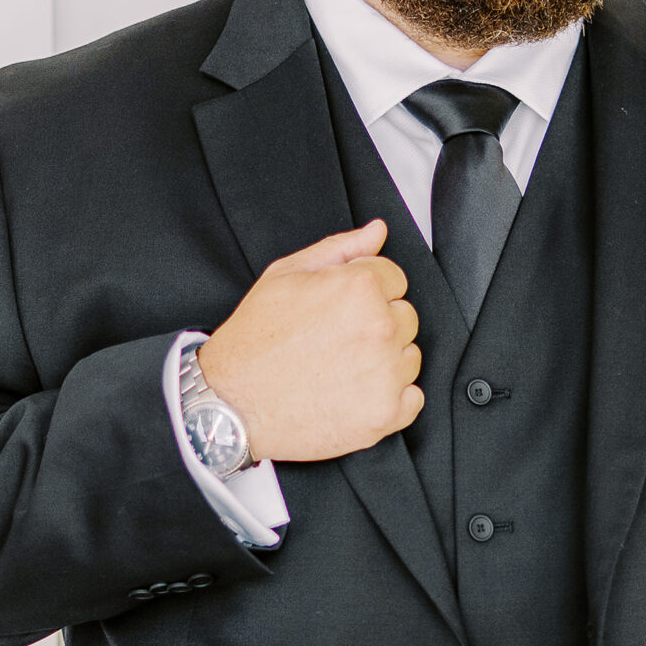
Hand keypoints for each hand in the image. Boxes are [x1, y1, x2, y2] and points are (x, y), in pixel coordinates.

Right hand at [197, 220, 423, 463]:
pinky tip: (354, 395)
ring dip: (385, 361)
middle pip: (406, 317)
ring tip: (340, 369)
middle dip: (378, 324)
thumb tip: (377, 231)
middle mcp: (379, 328)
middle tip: (336, 341)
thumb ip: (339, 249)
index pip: (395, 278)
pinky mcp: (385, 414)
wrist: (232, 403)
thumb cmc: (253, 340)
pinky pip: (413, 399)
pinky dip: (391, 399)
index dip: (366, 292)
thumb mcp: (286, 275)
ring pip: (410, 357)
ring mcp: (385, 374)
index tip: (341, 310)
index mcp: (359, 288)